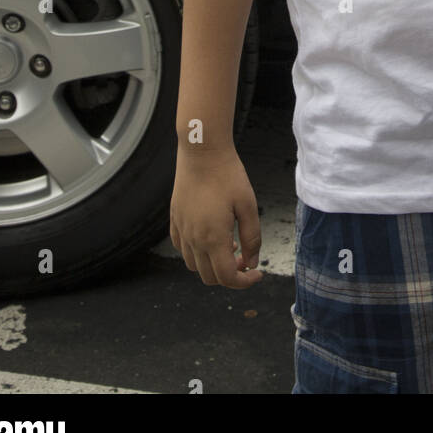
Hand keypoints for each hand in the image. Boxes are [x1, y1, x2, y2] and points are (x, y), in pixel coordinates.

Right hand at [170, 147, 263, 289]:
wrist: (201, 150)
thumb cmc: (228, 174)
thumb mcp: (248, 205)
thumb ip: (252, 238)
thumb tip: (252, 262)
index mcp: (213, 238)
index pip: (227, 278)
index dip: (244, 282)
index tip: (257, 273)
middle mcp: (193, 239)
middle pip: (209, 277)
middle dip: (230, 275)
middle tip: (246, 258)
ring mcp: (181, 229)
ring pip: (193, 265)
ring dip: (212, 265)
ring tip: (229, 244)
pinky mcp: (174, 218)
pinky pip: (181, 247)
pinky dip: (196, 252)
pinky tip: (210, 236)